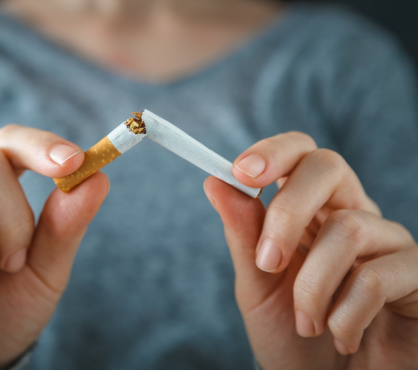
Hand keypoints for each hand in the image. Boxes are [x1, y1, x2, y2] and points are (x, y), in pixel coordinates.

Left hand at [204, 132, 417, 369]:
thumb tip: (214, 181)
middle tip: (268, 263)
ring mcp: (388, 244)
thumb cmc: (293, 337)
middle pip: (328, 167)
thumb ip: (243, 234)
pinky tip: (340, 335)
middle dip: (287, 212)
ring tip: (306, 324)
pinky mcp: (416, 277)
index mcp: (311, 211)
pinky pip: (379, 276)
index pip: (300, 153)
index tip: (240, 172)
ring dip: (313, 285)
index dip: (273, 152)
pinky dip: (346, 313)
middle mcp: (352, 215)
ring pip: (349, 227)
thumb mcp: (257, 285)